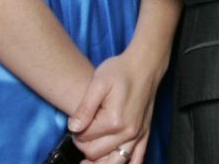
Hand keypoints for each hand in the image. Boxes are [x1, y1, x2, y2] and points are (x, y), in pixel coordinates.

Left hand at [67, 48, 163, 162]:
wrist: (145, 65)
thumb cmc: (121, 70)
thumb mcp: (98, 83)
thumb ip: (84, 108)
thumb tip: (73, 128)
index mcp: (114, 120)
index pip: (84, 138)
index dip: (75, 132)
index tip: (76, 122)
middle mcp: (128, 132)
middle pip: (96, 153)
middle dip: (84, 145)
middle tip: (82, 130)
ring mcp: (138, 135)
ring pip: (115, 162)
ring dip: (100, 161)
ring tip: (90, 155)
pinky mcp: (144, 134)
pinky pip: (136, 160)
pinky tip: (112, 161)